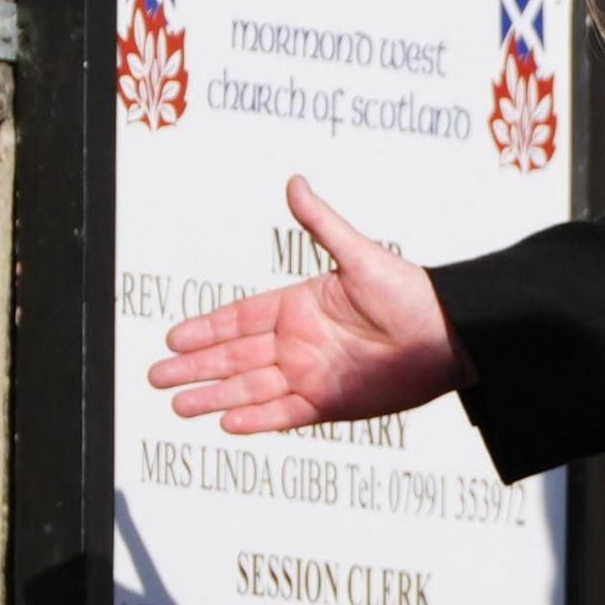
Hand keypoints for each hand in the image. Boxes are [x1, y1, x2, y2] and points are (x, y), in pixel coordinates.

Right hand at [148, 176, 468, 433]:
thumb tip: (295, 181)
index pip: (239, 319)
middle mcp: (299, 343)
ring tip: (178, 404)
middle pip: (234, 357)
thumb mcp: (358, 255)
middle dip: (196, 367)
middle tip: (157, 377)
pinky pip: (284, 413)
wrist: (448, 335)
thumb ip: (321, 223)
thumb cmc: (409, 292)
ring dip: (215, 396)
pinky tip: (226, 423)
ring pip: (251, 388)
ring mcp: (312, 375)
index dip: (205, 329)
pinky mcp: (329, 403)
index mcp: (300, 306)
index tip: (172, 338)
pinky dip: (256, 419)